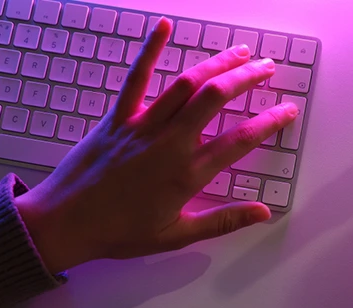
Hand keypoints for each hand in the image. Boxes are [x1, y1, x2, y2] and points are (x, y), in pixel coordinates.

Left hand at [15, 18, 298, 272]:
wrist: (65, 224)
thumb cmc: (119, 233)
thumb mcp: (177, 235)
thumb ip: (223, 221)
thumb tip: (262, 213)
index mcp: (187, 175)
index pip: (240, 142)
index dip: (269, 123)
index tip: (287, 111)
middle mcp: (169, 144)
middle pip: (216, 100)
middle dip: (247, 79)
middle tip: (269, 68)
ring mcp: (142, 127)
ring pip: (186, 85)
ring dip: (216, 64)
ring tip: (240, 52)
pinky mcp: (117, 119)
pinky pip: (136, 79)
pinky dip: (150, 51)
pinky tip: (164, 27)